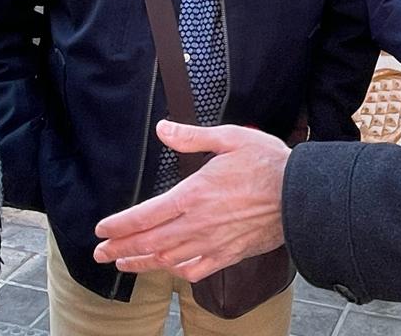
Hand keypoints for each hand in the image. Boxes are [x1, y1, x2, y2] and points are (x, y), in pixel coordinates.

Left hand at [94, 121, 288, 280]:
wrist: (300, 195)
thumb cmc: (267, 163)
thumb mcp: (230, 138)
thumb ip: (192, 137)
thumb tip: (163, 129)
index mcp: (193, 194)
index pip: (145, 215)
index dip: (120, 225)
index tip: (102, 230)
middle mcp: (197, 224)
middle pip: (149, 242)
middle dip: (120, 249)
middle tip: (100, 254)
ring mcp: (212, 243)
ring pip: (167, 259)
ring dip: (141, 262)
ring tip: (124, 263)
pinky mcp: (228, 255)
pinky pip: (195, 270)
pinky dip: (176, 271)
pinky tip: (168, 268)